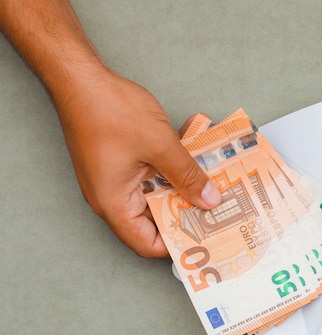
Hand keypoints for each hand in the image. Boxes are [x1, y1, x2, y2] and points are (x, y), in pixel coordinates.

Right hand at [55, 71, 220, 256]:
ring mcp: (114, 179)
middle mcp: (111, 197)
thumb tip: (208, 200)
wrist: (79, 77)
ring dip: (182, 185)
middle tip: (217, 209)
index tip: (205, 239)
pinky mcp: (119, 162)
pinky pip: (151, 174)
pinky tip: (194, 153)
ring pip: (156, 193)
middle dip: (186, 212)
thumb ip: (188, 176)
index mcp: (114, 204)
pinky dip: (171, 167)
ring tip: (212, 180)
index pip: (147, 244)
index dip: (177, 245)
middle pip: (154, 219)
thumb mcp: (161, 146)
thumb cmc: (109, 110)